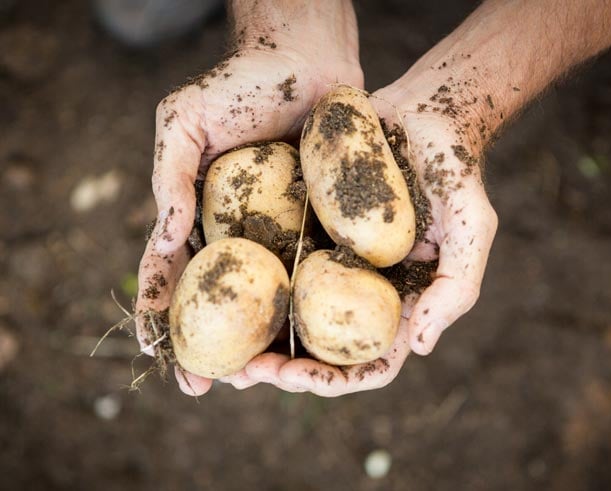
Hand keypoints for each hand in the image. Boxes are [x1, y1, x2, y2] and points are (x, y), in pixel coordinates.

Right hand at [136, 3, 362, 395]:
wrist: (305, 60)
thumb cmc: (238, 84)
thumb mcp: (184, 123)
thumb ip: (169, 179)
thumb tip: (162, 241)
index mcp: (200, 216)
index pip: (174, 275)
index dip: (163, 317)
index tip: (161, 356)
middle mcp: (241, 232)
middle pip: (225, 300)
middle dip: (216, 345)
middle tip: (215, 385)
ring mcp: (283, 231)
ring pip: (271, 296)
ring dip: (264, 339)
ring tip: (263, 376)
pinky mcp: (323, 224)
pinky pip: (317, 268)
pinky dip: (313, 303)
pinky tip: (314, 336)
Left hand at [243, 83, 497, 395]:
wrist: (421, 114)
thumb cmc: (452, 170)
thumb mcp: (471, 226)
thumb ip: (457, 287)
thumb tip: (421, 346)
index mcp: (396, 301)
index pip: (368, 361)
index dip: (334, 380)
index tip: (297, 378)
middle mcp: (358, 289)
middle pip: (319, 349)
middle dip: (282, 369)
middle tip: (245, 371)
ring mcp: (329, 260)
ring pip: (288, 315)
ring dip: (254, 337)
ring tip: (219, 348)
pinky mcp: (304, 229)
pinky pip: (272, 263)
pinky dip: (247, 285)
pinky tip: (214, 288)